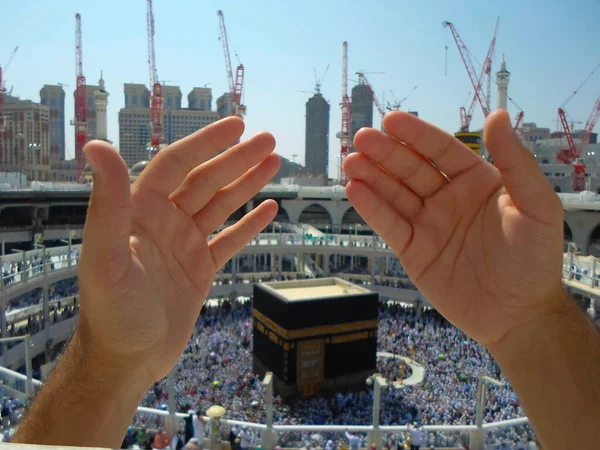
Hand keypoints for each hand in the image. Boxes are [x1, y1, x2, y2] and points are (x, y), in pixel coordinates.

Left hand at [78, 117, 279, 381]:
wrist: (126, 361)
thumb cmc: (111, 312)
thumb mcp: (106, 255)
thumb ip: (106, 201)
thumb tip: (95, 144)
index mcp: (140, 211)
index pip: (177, 164)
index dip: (207, 144)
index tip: (237, 126)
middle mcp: (163, 222)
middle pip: (206, 181)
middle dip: (238, 159)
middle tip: (270, 141)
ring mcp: (184, 245)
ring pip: (220, 206)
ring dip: (247, 184)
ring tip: (274, 164)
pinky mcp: (199, 270)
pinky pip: (228, 240)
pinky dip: (249, 224)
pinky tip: (268, 209)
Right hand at [344, 110, 563, 345]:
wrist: (518, 316)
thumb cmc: (535, 260)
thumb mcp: (536, 206)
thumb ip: (516, 162)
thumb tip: (498, 115)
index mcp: (478, 182)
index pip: (441, 151)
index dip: (416, 135)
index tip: (391, 121)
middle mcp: (449, 199)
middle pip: (411, 169)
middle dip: (386, 153)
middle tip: (361, 139)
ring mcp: (429, 224)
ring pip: (394, 194)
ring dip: (372, 177)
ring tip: (351, 162)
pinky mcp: (414, 251)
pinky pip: (390, 225)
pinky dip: (372, 208)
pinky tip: (355, 191)